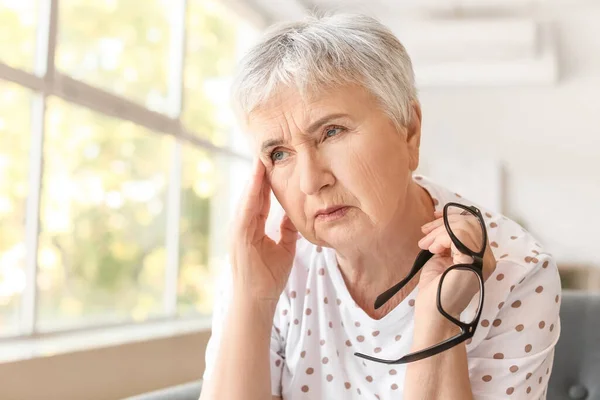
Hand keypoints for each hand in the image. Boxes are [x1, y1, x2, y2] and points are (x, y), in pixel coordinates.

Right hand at [230, 159, 298, 303]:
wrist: (257, 301)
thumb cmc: (268, 277)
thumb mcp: (284, 248)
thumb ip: (287, 229)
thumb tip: (295, 213)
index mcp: (252, 226)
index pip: (260, 198)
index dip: (266, 180)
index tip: (272, 160)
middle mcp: (242, 225)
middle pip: (252, 194)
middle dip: (258, 173)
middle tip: (265, 149)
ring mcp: (238, 230)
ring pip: (247, 198)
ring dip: (253, 179)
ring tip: (260, 158)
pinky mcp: (239, 237)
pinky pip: (245, 211)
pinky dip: (250, 195)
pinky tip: (256, 181)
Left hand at [415, 208, 496, 318]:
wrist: (433, 315)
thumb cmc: (436, 291)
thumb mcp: (443, 259)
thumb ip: (448, 243)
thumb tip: (442, 225)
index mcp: (482, 258)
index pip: (475, 226)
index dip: (453, 217)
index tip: (434, 217)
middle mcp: (487, 259)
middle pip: (471, 223)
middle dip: (443, 223)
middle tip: (425, 233)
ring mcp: (482, 261)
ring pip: (464, 226)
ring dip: (439, 231)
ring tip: (426, 245)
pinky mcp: (472, 262)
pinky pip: (458, 235)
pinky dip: (441, 237)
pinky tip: (433, 249)